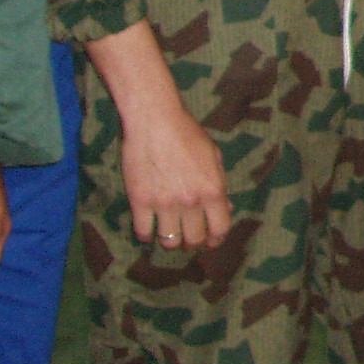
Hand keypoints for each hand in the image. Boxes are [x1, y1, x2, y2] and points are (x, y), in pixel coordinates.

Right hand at [86, 22, 235, 247]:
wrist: (155, 120)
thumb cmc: (187, 134)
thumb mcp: (213, 156)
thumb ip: (220, 185)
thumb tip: (224, 208)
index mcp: (213, 190)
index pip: (220, 229)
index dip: (217, 239)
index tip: (211, 240)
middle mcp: (190, 201)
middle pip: (195, 240)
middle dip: (194, 243)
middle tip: (189, 239)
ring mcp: (164, 203)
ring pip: (169, 242)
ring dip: (171, 242)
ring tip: (170, 234)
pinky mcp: (139, 201)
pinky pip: (143, 232)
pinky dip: (146, 235)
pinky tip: (148, 228)